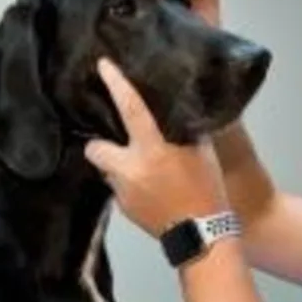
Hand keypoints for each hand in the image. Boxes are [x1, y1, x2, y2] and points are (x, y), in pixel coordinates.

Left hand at [83, 58, 229, 238]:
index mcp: (152, 150)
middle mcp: (130, 170)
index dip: (116, 85)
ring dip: (117, 166)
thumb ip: (183, 131)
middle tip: (112, 141)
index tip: (103, 65)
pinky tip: (147, 189)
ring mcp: (123, 192)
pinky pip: (118, 189)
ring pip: (106, 170)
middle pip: (94, 148)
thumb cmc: (207, 189)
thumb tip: (174, 111)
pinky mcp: (123, 210)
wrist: (202, 235)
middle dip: (99, 143)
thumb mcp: (201, 153)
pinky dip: (128, 185)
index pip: (130, 109)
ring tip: (136, 167)